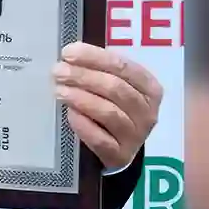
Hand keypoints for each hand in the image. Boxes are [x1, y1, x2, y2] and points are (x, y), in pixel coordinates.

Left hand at [51, 42, 162, 170]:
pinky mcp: (121, 156)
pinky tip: (70, 114)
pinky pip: (101, 139)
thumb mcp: (115, 85)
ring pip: (109, 112)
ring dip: (81, 98)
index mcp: (149, 88)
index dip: (93, 57)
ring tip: (59, 91)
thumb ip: (99, 69)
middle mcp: (147, 112)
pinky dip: (84, 125)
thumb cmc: (114, 106)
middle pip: (115, 88)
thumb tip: (70, 53)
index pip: (122, 66)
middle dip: (83, 76)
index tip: (67, 53)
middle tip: (58, 72)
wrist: (119, 148)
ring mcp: (136, 136)